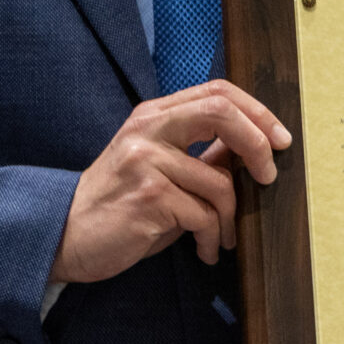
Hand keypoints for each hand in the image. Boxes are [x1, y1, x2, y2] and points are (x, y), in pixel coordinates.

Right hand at [51, 80, 292, 281]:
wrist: (63, 236)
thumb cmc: (119, 206)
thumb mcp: (158, 168)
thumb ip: (199, 153)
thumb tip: (253, 148)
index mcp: (153, 115)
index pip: (217, 91)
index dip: (256, 111)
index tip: (279, 139)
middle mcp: (148, 129)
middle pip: (221, 113)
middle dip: (258, 145)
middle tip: (270, 176)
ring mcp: (145, 161)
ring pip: (219, 182)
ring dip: (230, 219)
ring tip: (221, 239)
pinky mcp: (148, 197)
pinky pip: (202, 215)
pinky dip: (211, 239)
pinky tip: (204, 251)